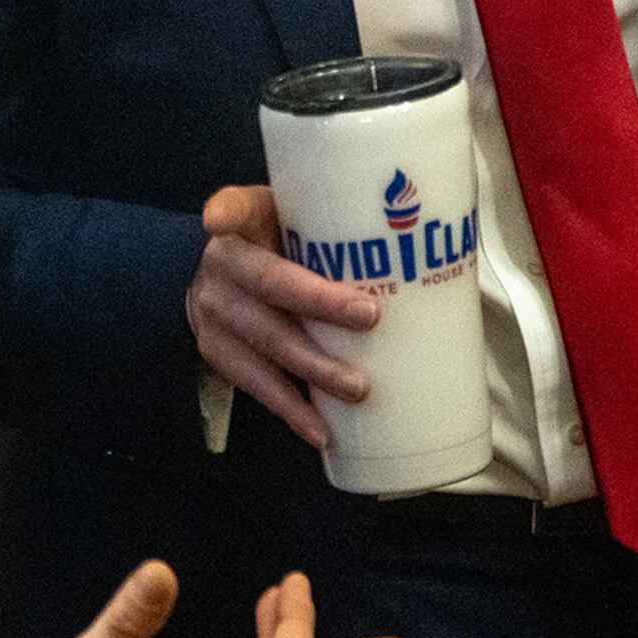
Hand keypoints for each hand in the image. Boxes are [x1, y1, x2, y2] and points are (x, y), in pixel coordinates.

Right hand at [184, 185, 375, 452]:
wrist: (214, 279)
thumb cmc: (274, 242)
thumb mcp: (289, 213)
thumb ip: (334, 214)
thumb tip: (424, 226)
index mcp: (242, 223)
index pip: (234, 208)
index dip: (228, 211)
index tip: (223, 221)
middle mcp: (221, 267)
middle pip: (268, 286)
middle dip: (319, 304)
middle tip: (370, 318)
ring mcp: (214, 314)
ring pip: (264, 344)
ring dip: (312, 370)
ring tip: (357, 389)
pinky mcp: (218, 354)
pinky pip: (257, 384)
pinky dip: (291, 409)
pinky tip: (322, 430)